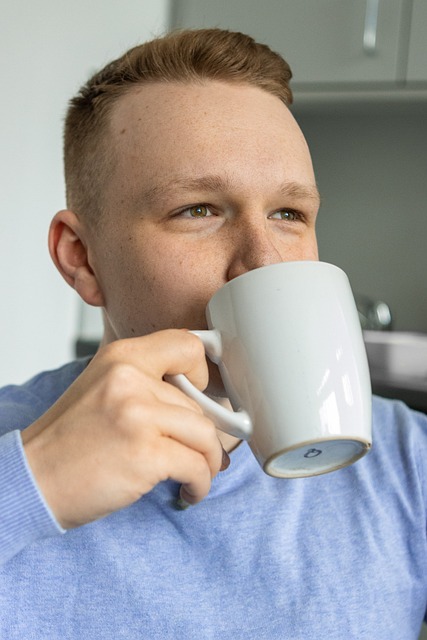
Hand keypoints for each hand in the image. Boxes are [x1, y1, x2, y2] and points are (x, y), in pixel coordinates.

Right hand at [22, 330, 225, 528]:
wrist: (33, 478)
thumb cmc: (68, 440)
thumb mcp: (104, 388)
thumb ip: (146, 383)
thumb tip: (198, 399)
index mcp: (121, 357)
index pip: (187, 346)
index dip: (202, 372)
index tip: (203, 394)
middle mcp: (130, 380)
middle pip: (198, 402)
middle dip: (205, 434)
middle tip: (200, 452)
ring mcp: (138, 415)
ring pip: (205, 434)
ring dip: (210, 460)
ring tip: (200, 474)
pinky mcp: (145, 453)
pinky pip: (197, 466)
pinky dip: (201, 483)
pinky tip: (189, 491)